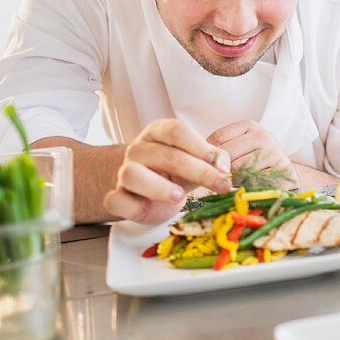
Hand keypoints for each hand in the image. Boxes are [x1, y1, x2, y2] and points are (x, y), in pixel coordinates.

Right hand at [103, 119, 231, 223]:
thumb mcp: (196, 161)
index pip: (176, 130)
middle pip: (165, 154)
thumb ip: (212, 160)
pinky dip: (133, 207)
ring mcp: (124, 172)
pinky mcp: (116, 197)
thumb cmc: (175, 172)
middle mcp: (139, 150)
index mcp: (158, 133)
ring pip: (133, 174)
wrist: (147, 191)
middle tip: (220, 184)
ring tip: (179, 197)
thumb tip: (223, 166)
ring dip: (158, 186)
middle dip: (197, 170)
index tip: (220, 164)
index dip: (200, 146)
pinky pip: (116, 200)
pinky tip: (151, 209)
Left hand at [207, 120, 299, 188]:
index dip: (210, 155)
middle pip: (226, 154)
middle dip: (222, 170)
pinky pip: (252, 182)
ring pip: (238, 170)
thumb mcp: (238, 151)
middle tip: (227, 178)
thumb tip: (200, 161)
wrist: (286, 181)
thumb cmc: (255, 166)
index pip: (217, 138)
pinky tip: (252, 187)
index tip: (213, 165)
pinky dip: (248, 188)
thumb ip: (219, 151)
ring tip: (242, 181)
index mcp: (249, 126)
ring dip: (234, 180)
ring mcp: (273, 153)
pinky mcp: (280, 172)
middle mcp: (262, 136)